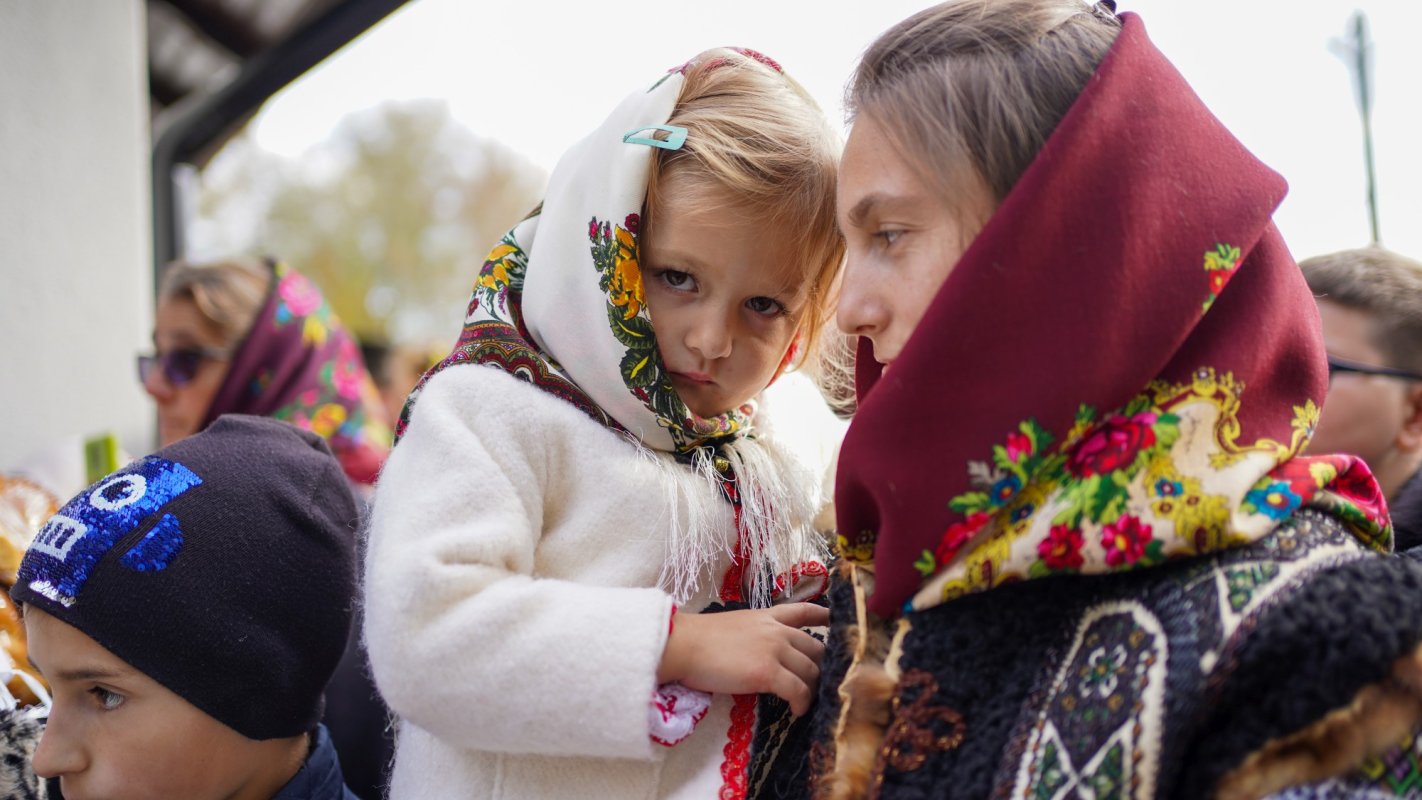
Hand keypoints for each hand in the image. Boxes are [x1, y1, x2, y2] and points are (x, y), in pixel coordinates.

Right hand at [657, 603, 828, 715]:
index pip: (804, 611)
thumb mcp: (734, 626)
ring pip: (811, 671)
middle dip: (821, 667)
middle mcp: (777, 630)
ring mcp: (775, 650)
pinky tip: (796, 712)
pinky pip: (798, 691)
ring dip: (812, 689)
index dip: (824, 617)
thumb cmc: (698, 639)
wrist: (683, 644)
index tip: (834, 623)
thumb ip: (755, 635)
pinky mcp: (768, 672)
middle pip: (816, 648)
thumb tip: (761, 653)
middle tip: (819, 684)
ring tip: (806, 702)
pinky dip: (801, 703)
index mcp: (767, 616)